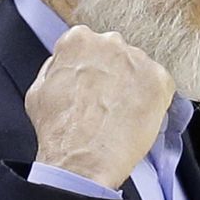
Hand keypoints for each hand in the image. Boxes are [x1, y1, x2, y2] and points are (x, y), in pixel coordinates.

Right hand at [26, 25, 174, 189]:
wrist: (83, 159)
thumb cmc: (60, 131)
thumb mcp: (39, 90)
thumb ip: (55, 68)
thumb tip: (65, 66)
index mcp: (78, 40)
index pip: (89, 44)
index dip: (91, 68)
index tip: (92, 84)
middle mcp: (110, 42)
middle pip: (117, 53)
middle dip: (114, 73)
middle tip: (107, 101)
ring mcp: (137, 60)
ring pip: (140, 69)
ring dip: (134, 86)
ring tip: (122, 115)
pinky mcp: (160, 80)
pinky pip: (160, 86)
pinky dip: (154, 101)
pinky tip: (137, 119)